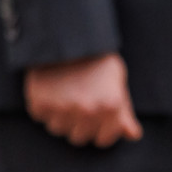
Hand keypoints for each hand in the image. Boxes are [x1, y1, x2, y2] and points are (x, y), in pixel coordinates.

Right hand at [24, 53, 143, 147]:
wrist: (66, 30)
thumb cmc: (96, 56)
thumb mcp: (116, 79)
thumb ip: (124, 110)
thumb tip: (133, 135)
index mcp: (110, 107)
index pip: (102, 140)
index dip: (99, 130)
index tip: (95, 117)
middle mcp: (86, 110)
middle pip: (78, 137)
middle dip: (79, 125)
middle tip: (77, 102)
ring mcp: (61, 107)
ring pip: (57, 129)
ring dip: (59, 117)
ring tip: (62, 94)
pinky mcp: (39, 101)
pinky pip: (39, 116)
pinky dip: (42, 106)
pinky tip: (49, 89)